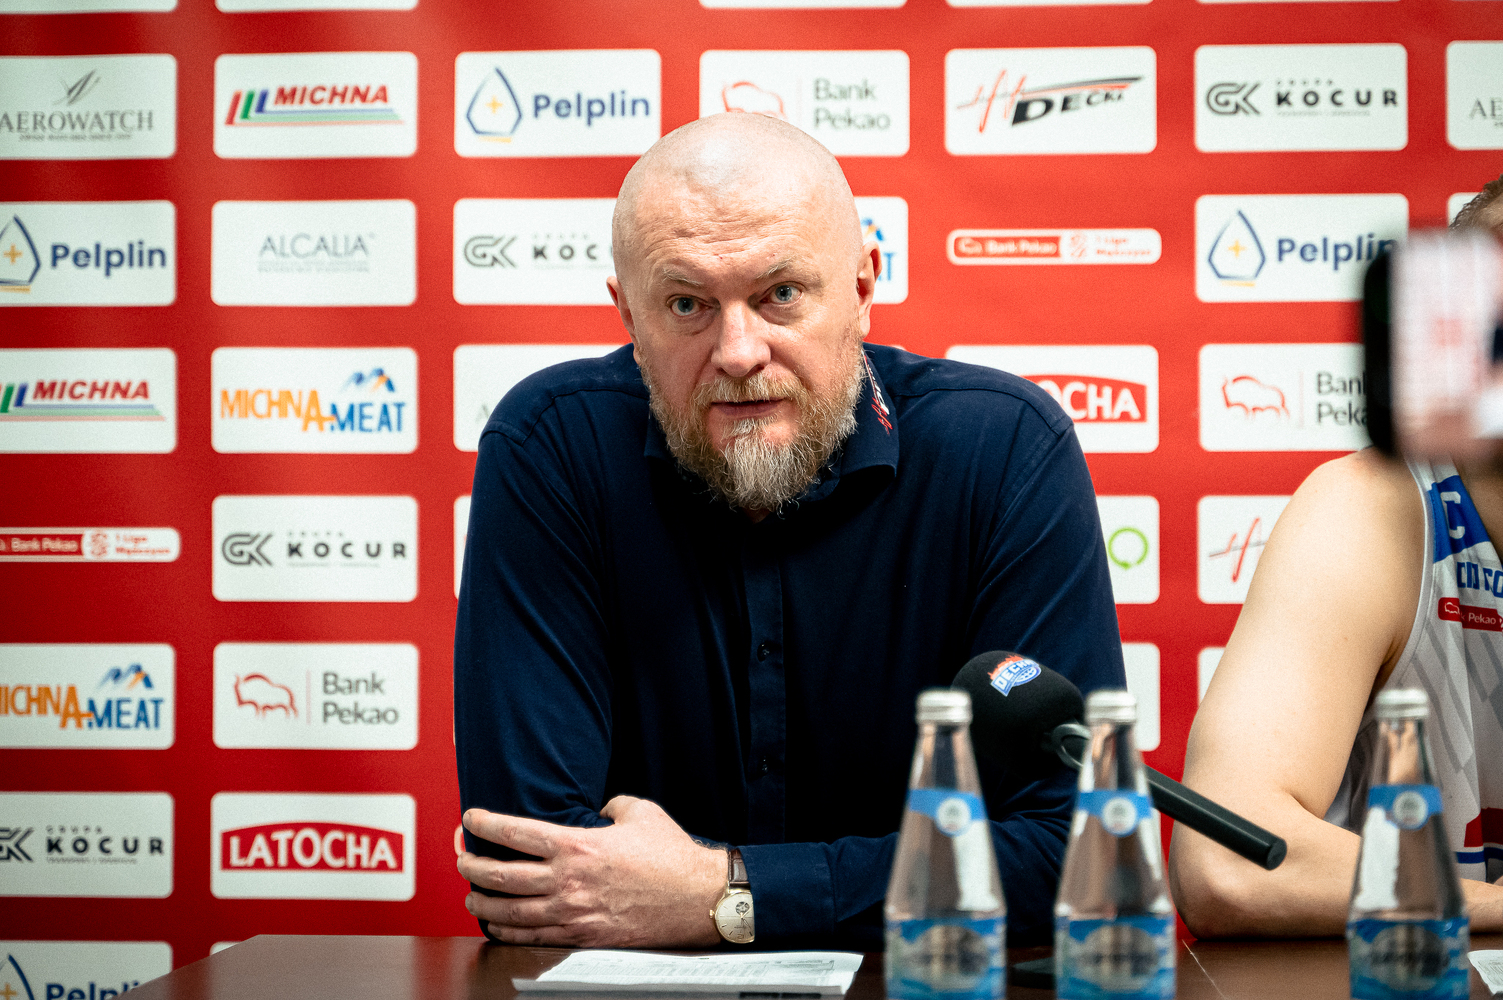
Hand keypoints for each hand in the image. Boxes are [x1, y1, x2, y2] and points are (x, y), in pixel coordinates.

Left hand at [457, 795, 727, 946]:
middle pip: (501, 875)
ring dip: (482, 903)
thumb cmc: (672, 856)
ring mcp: (571, 912)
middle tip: (463, 860)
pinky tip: (498, 925)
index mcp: (578, 845)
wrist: (696, 898)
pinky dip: (507, 931)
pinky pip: (531, 936)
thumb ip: (610, 804)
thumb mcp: (639, 812)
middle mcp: (567, 881)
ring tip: (471, 896)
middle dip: (472, 867)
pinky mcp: (581, 935)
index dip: (486, 824)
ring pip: (508, 912)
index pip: (515, 832)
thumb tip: (599, 808)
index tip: (471, 818)